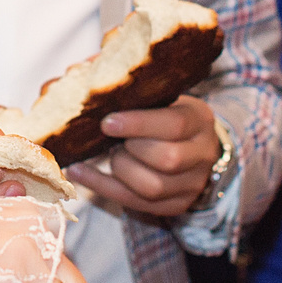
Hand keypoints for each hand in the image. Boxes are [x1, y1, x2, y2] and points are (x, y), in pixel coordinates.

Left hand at [67, 96, 219, 215]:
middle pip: (168, 159)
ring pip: (153, 187)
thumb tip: (88, 76)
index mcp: (200, 120)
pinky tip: (78, 172)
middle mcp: (202, 154)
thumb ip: (134, 90)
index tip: (107, 122)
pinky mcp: (176, 205)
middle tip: (113, 138)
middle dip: (131, 150)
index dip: (139, 124)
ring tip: (112, 155)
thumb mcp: (163, 97)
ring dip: (121, 170)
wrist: (194, 145)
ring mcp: (192, 184)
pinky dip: (102, 187)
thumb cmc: (167, 114)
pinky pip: (136, 203)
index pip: (175, 125)